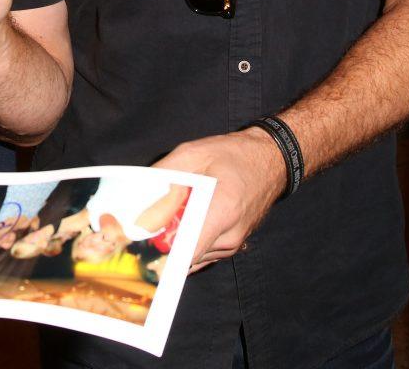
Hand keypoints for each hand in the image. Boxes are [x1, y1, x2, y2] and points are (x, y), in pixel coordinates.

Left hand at [153, 127, 286, 271]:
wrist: (271, 161)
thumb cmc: (233, 154)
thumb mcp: (193, 153)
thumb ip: (164, 175)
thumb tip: (137, 197)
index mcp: (222, 212)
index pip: (187, 252)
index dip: (159, 252)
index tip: (139, 245)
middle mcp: (229, 237)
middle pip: (185, 255)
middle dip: (162, 242)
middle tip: (143, 224)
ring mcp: (233, 245)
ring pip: (192, 256)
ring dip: (175, 241)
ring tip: (165, 215)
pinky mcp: (232, 245)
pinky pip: (202, 252)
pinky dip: (187, 241)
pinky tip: (180, 221)